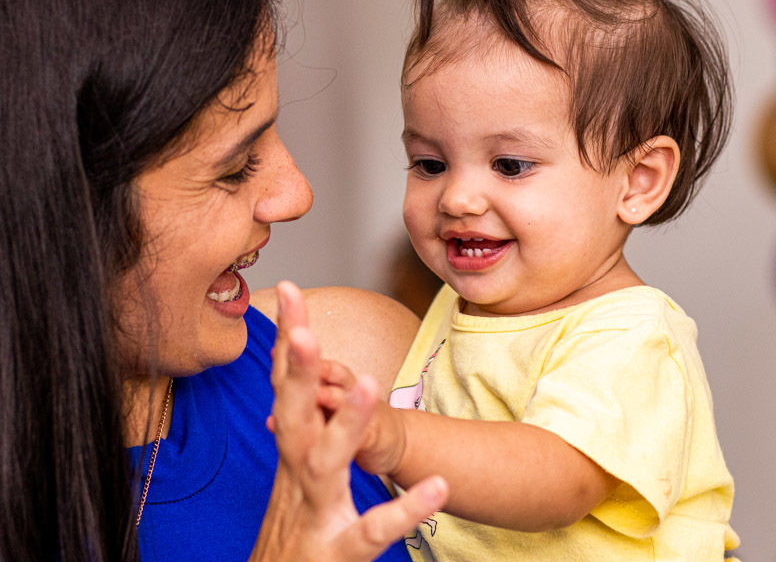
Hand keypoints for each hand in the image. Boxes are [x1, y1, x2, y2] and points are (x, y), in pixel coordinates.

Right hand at [250, 281, 446, 561]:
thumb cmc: (293, 528)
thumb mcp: (294, 470)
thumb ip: (302, 424)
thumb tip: (296, 376)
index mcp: (292, 452)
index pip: (287, 389)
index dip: (288, 341)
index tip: (292, 291)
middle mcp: (298, 475)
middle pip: (294, 415)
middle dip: (299, 369)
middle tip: (302, 328)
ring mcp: (317, 511)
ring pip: (327, 463)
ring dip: (347, 424)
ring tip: (372, 386)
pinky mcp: (339, 549)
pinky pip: (373, 529)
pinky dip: (403, 510)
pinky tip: (437, 487)